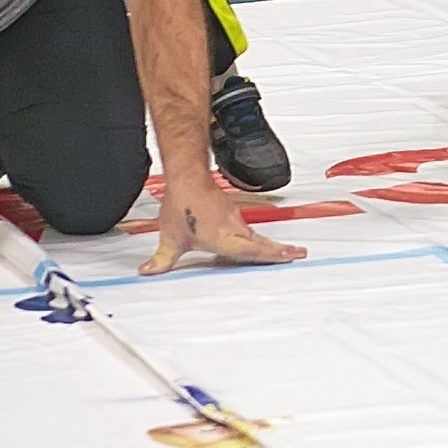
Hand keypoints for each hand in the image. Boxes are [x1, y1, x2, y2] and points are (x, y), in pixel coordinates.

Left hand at [141, 176, 310, 274]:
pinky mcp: (231, 212)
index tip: (290, 256)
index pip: (253, 250)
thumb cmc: (183, 204)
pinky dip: (255, 238)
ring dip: (269, 245)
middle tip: (298, 254)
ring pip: (255, 236)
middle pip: (261, 243)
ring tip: (285, 252)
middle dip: (281, 251)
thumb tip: (149, 271)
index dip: (272, 255)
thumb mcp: (170, 237)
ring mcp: (234, 219)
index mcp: (223, 237)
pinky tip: (254, 242)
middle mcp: (233, 227)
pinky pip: (247, 229)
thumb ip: (161, 258)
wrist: (187, 177)